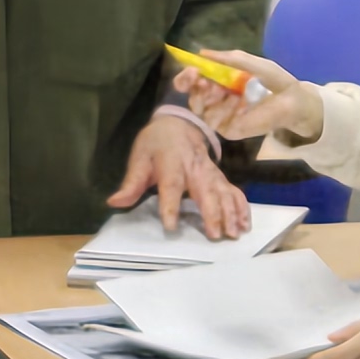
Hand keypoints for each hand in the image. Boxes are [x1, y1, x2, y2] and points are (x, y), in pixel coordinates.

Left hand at [110, 109, 249, 240]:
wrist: (180, 123)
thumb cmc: (156, 144)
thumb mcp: (139, 158)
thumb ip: (131, 184)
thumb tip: (114, 202)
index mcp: (171, 163)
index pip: (171, 186)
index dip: (171, 206)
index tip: (171, 226)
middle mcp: (195, 169)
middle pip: (205, 192)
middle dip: (212, 213)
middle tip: (215, 235)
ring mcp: (211, 173)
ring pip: (224, 193)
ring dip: (231, 213)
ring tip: (234, 233)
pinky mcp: (220, 178)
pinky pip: (234, 192)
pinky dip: (241, 207)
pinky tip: (245, 224)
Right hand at [176, 48, 323, 148]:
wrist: (293, 100)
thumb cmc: (274, 81)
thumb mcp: (250, 63)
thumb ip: (228, 59)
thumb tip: (202, 53)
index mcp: (218, 82)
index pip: (192, 81)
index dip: (187, 76)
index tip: (192, 70)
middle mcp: (216, 100)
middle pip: (192, 96)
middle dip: (194, 86)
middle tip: (202, 79)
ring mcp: (221, 117)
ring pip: (199, 110)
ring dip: (209, 98)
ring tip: (226, 90)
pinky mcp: (229, 130)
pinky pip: (215, 122)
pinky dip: (223, 111)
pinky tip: (238, 103)